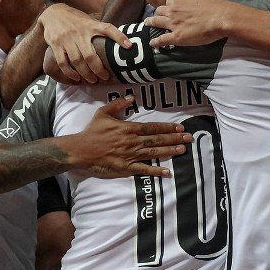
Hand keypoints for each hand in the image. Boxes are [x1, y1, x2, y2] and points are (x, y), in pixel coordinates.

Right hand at [40, 4, 131, 83]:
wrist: (52, 13)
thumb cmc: (76, 20)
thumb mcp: (89, 20)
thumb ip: (99, 30)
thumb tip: (119, 41)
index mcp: (91, 25)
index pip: (108, 29)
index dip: (119, 37)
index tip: (129, 46)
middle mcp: (79, 32)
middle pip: (90, 55)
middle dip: (99, 69)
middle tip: (105, 77)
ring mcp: (67, 39)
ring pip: (77, 61)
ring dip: (86, 74)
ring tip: (92, 80)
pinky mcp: (56, 45)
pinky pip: (63, 62)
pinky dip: (70, 72)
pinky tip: (76, 77)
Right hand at [59, 95, 192, 177]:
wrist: (80, 150)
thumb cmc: (92, 131)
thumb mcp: (103, 113)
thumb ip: (118, 104)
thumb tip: (133, 98)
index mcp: (128, 128)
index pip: (152, 127)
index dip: (167, 128)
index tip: (180, 127)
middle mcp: (132, 141)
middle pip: (157, 139)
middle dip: (174, 138)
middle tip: (189, 138)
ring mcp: (130, 155)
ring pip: (154, 153)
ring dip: (169, 151)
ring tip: (183, 150)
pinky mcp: (126, 167)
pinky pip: (143, 170)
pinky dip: (156, 171)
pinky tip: (167, 172)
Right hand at [130, 0, 225, 7]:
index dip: (211, 6)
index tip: (212, 10)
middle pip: (198, 9)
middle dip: (200, 14)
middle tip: (200, 16)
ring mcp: (173, 0)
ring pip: (185, 13)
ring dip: (186, 16)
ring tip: (189, 18)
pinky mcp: (163, 7)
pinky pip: (172, 15)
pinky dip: (175, 16)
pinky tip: (177, 15)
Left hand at [145, 0, 231, 48]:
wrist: (220, 18)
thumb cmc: (214, 5)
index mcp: (180, 0)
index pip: (169, 1)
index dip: (169, 5)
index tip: (169, 7)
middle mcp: (173, 10)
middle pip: (160, 10)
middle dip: (157, 13)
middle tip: (156, 15)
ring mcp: (173, 24)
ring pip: (156, 22)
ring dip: (151, 23)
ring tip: (147, 24)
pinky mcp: (176, 37)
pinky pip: (162, 39)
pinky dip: (156, 42)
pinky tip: (152, 44)